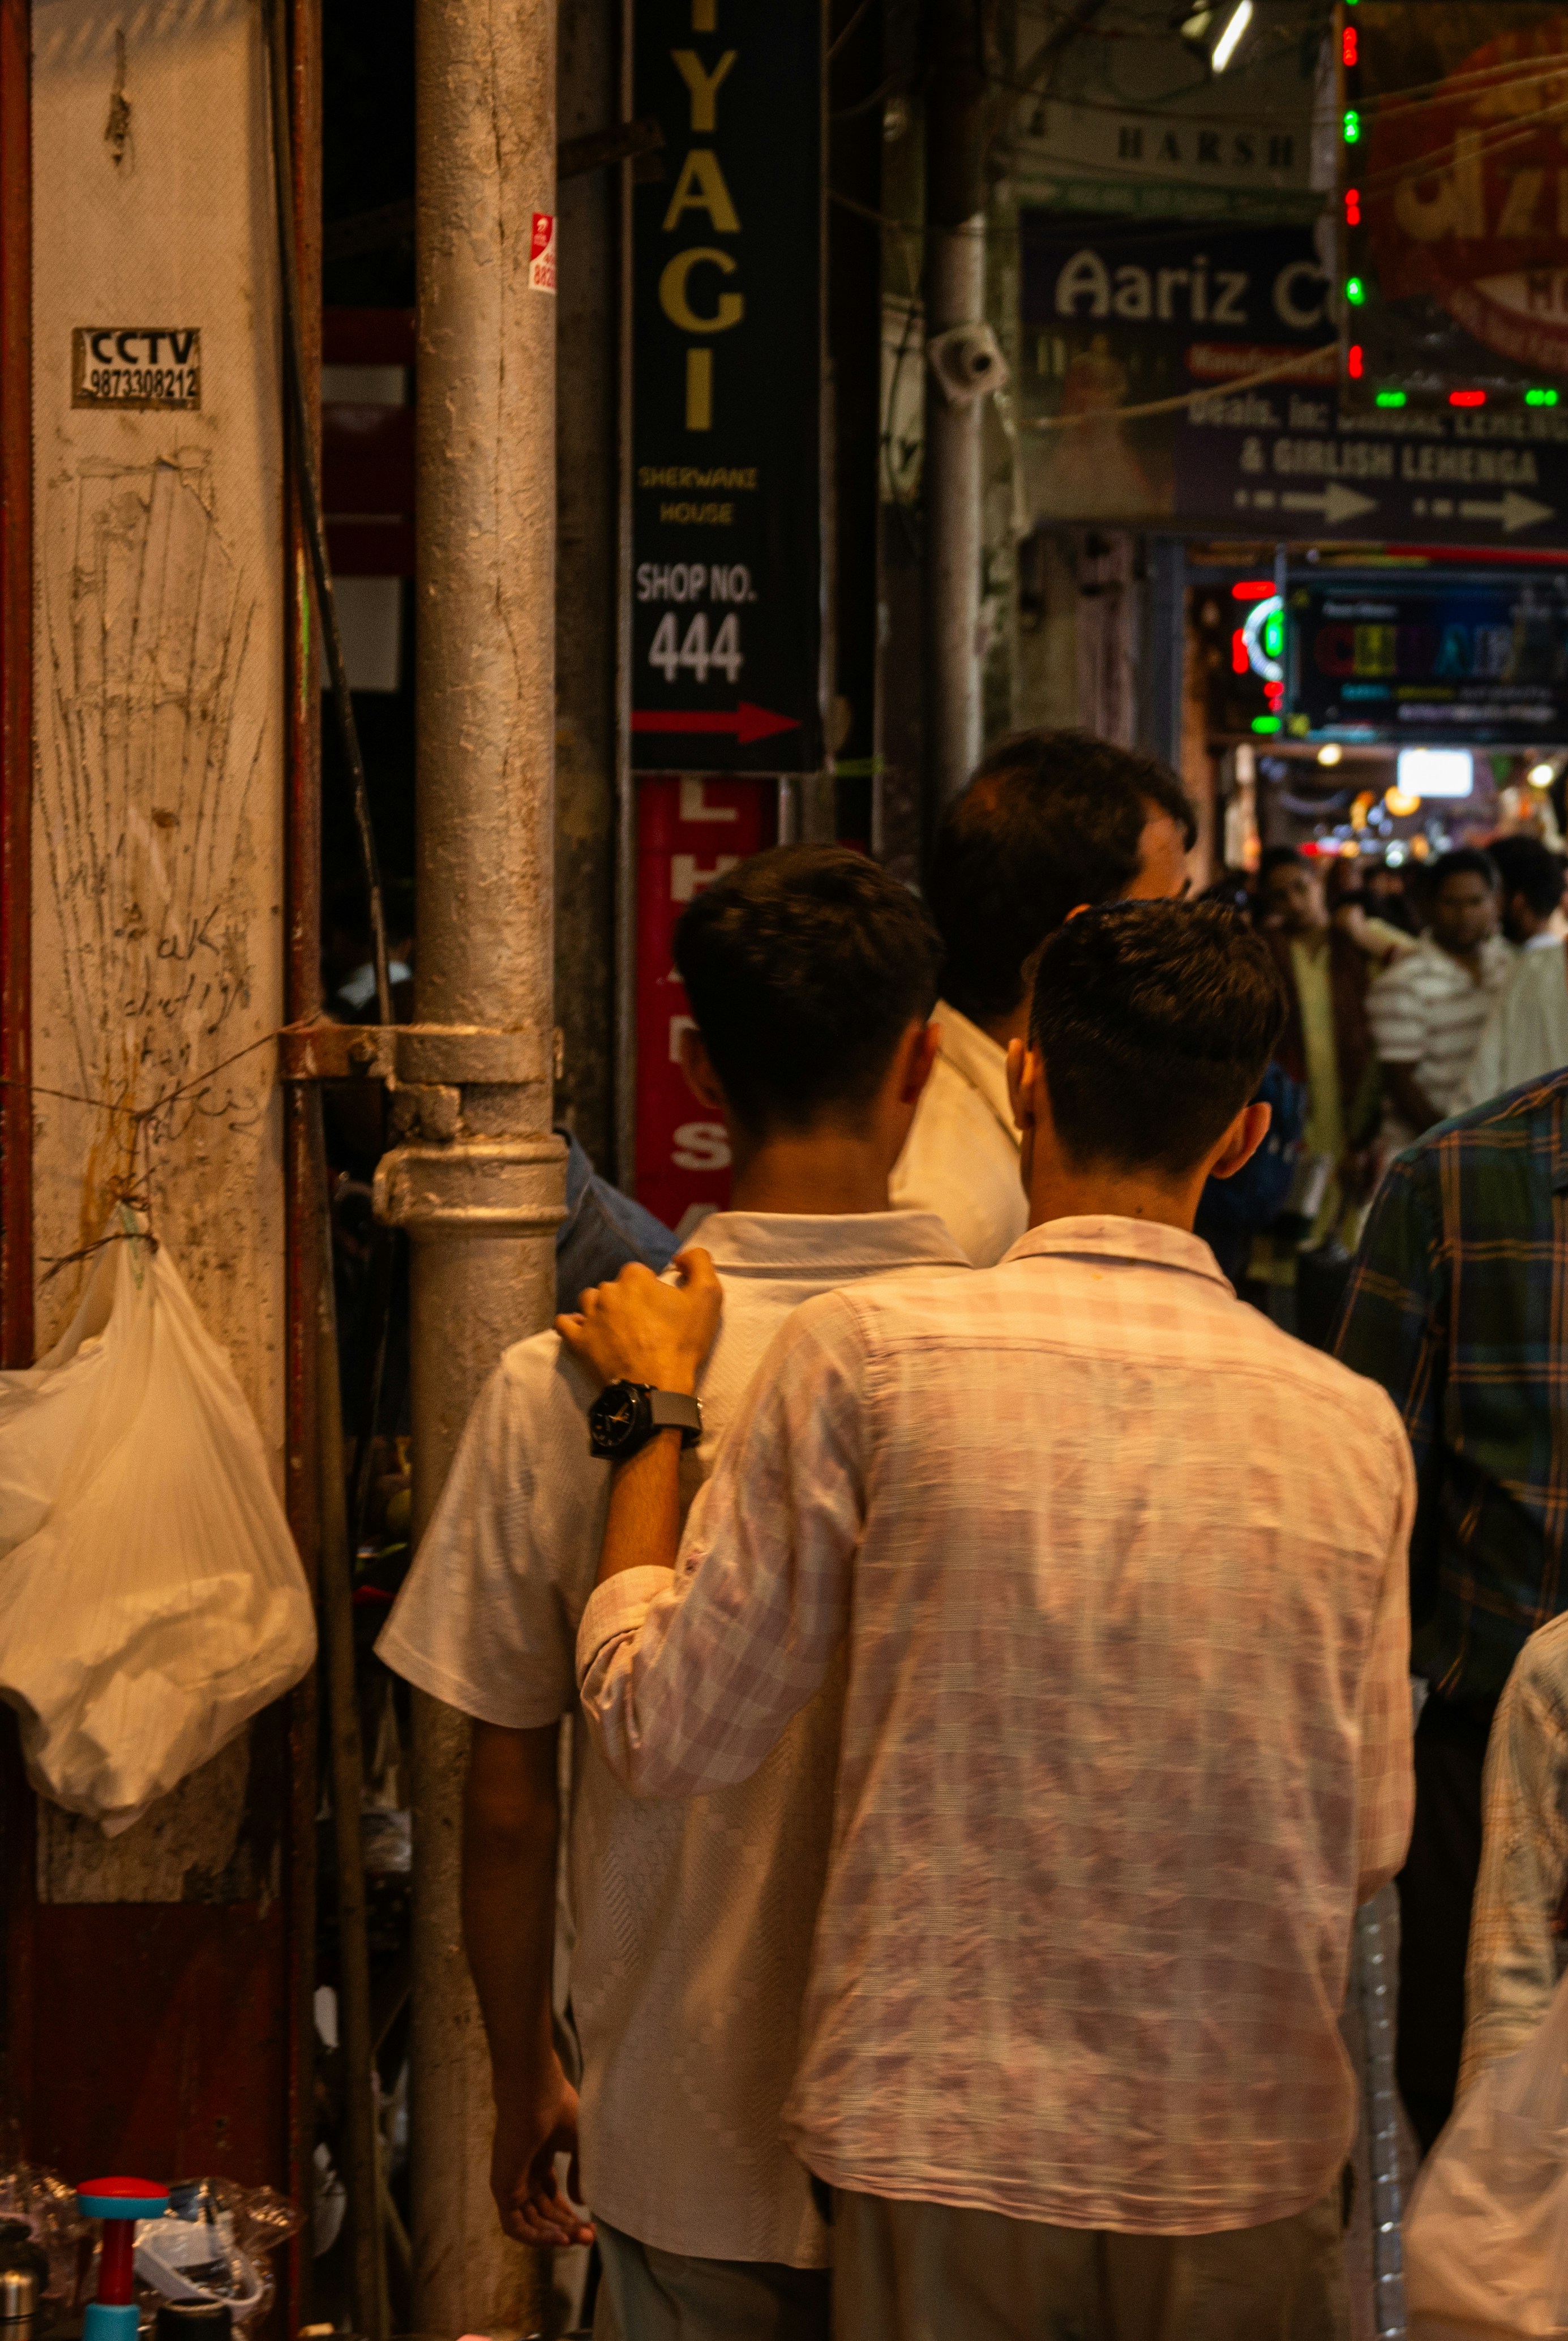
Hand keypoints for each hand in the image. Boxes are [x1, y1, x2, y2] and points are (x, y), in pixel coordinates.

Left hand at [490, 2059, 593, 2249]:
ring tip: (579, 2239)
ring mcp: (511, 2180)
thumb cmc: (559, 2109)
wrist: (535, 2095)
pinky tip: (560, 2238)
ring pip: (530, 2222)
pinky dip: (536, 2237)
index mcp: (539, 2157)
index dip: (571, 2214)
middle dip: (567, 2227)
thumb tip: (579, 2202)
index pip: (552, 2196)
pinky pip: (515, 2225)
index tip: (593, 2225)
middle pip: (543, 2212)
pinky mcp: (502, 2188)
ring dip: (555, 2235)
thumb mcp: (579, 2143)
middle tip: (590, 2237)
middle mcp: (524, 2171)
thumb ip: (579, 2173)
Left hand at [556, 1248, 721, 1396]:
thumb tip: (680, 1256)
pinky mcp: (577, 1340)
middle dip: (626, 1300)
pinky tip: (587, 1331)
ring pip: (590, 1301)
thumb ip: (699, 1262)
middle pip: (615, 1287)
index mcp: (634, 1277)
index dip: (650, 1289)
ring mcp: (589, 1316)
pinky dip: (574, 1325)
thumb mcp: (708, 1296)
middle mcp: (607, 1291)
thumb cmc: (682, 1342)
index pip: (639, 1273)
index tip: (660, 1309)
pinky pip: (565, 1323)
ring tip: (617, 1329)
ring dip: (601, 1310)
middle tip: (643, 1324)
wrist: (656, 1386)